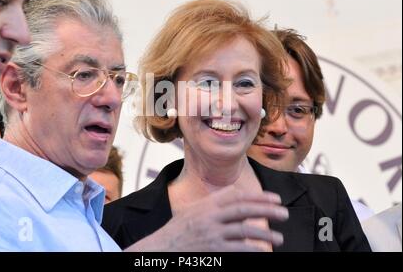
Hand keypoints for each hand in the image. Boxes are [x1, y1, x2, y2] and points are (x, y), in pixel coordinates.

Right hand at [125, 186, 287, 251]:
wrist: (160, 249)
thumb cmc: (178, 230)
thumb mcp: (193, 210)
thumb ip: (214, 202)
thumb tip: (237, 193)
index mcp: (207, 204)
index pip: (237, 196)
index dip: (258, 196)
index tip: (276, 198)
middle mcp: (210, 216)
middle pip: (243, 209)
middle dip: (267, 210)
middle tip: (284, 213)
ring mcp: (211, 234)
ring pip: (244, 230)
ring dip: (265, 233)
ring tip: (279, 238)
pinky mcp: (213, 250)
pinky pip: (238, 249)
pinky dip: (252, 250)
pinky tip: (263, 251)